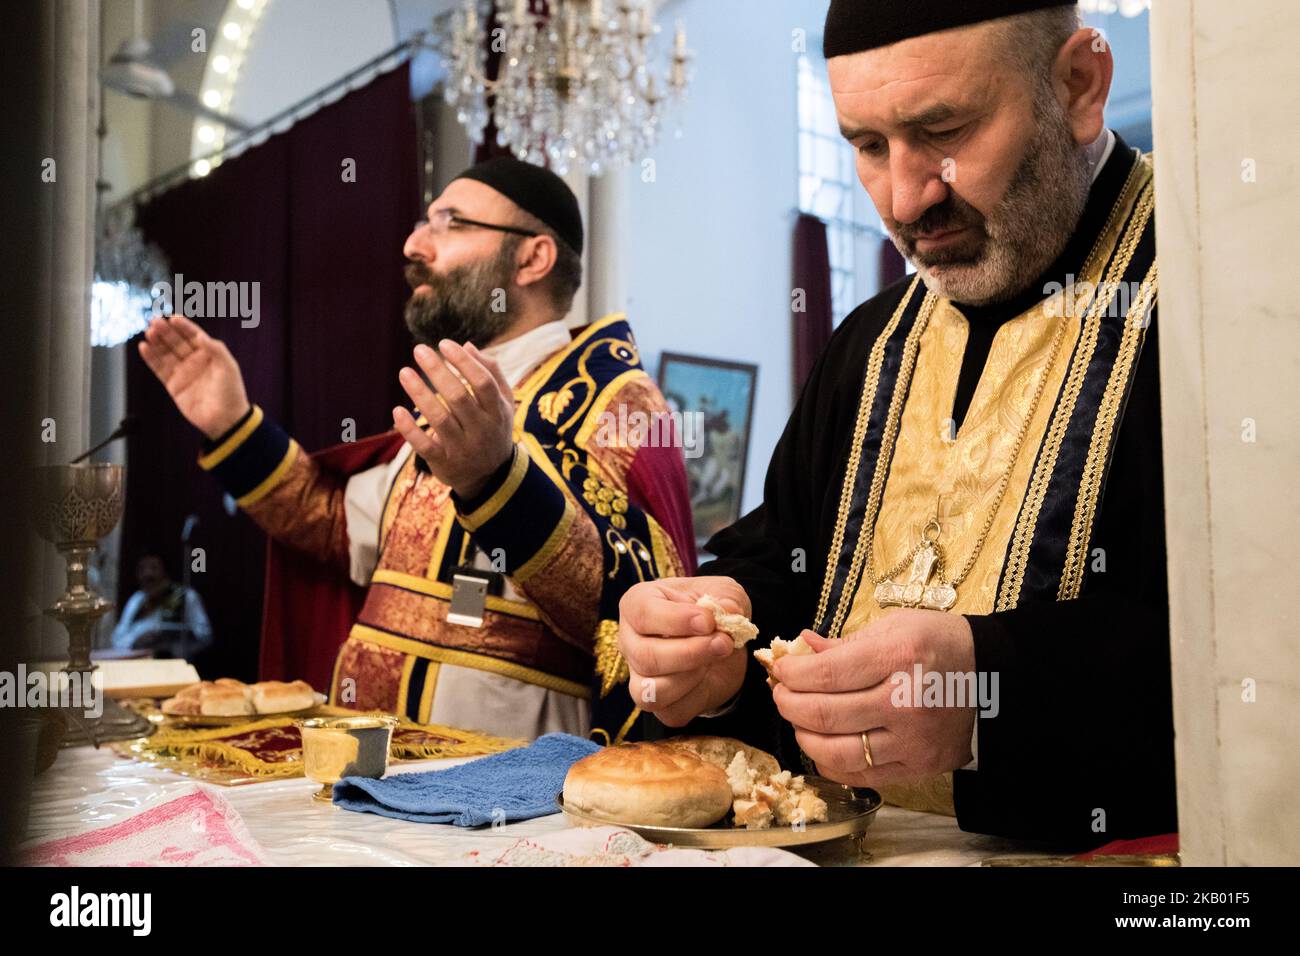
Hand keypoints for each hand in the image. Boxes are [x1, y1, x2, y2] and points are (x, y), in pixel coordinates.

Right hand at [138, 315, 250, 439]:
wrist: (225, 419)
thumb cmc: (231, 392)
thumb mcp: (229, 367)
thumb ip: (216, 349)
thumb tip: (201, 336)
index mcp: (209, 354)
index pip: (193, 336)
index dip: (184, 327)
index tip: (173, 318)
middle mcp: (194, 361)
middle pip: (177, 342)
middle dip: (166, 331)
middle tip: (155, 322)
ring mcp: (183, 372)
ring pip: (166, 353)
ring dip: (156, 342)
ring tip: (148, 332)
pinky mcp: (173, 385)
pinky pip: (159, 368)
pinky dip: (151, 358)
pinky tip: (144, 347)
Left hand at [391, 340, 516, 497]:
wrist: (492, 477)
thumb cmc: (494, 428)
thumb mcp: (503, 403)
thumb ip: (491, 373)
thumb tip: (467, 345)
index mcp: (498, 412)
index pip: (482, 383)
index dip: (463, 362)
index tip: (444, 344)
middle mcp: (482, 430)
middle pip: (459, 397)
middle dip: (438, 372)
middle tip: (419, 350)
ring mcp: (463, 448)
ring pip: (440, 419)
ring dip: (420, 394)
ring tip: (404, 372)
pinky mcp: (444, 463)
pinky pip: (425, 446)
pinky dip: (410, 429)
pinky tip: (397, 411)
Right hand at [617, 576, 750, 726]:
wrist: (722, 643)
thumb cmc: (712, 610)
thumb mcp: (725, 592)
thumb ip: (727, 599)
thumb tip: (727, 612)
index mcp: (637, 604)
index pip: (643, 613)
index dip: (677, 620)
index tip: (708, 621)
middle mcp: (629, 641)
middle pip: (645, 656)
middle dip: (690, 652)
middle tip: (724, 642)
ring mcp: (638, 675)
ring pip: (650, 691)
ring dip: (691, 676)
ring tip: (717, 657)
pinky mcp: (657, 703)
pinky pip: (671, 712)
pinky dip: (697, 697)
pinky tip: (709, 677)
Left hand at [771, 608, 976, 787]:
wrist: (992, 677)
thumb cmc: (938, 644)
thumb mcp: (894, 628)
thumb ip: (844, 644)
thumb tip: (799, 650)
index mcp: (899, 657)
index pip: (827, 674)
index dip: (792, 675)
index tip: (781, 672)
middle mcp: (907, 702)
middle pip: (826, 714)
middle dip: (789, 705)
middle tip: (781, 695)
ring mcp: (914, 740)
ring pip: (838, 752)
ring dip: (805, 736)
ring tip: (799, 721)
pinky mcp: (919, 766)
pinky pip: (862, 774)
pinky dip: (831, 763)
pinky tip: (822, 745)